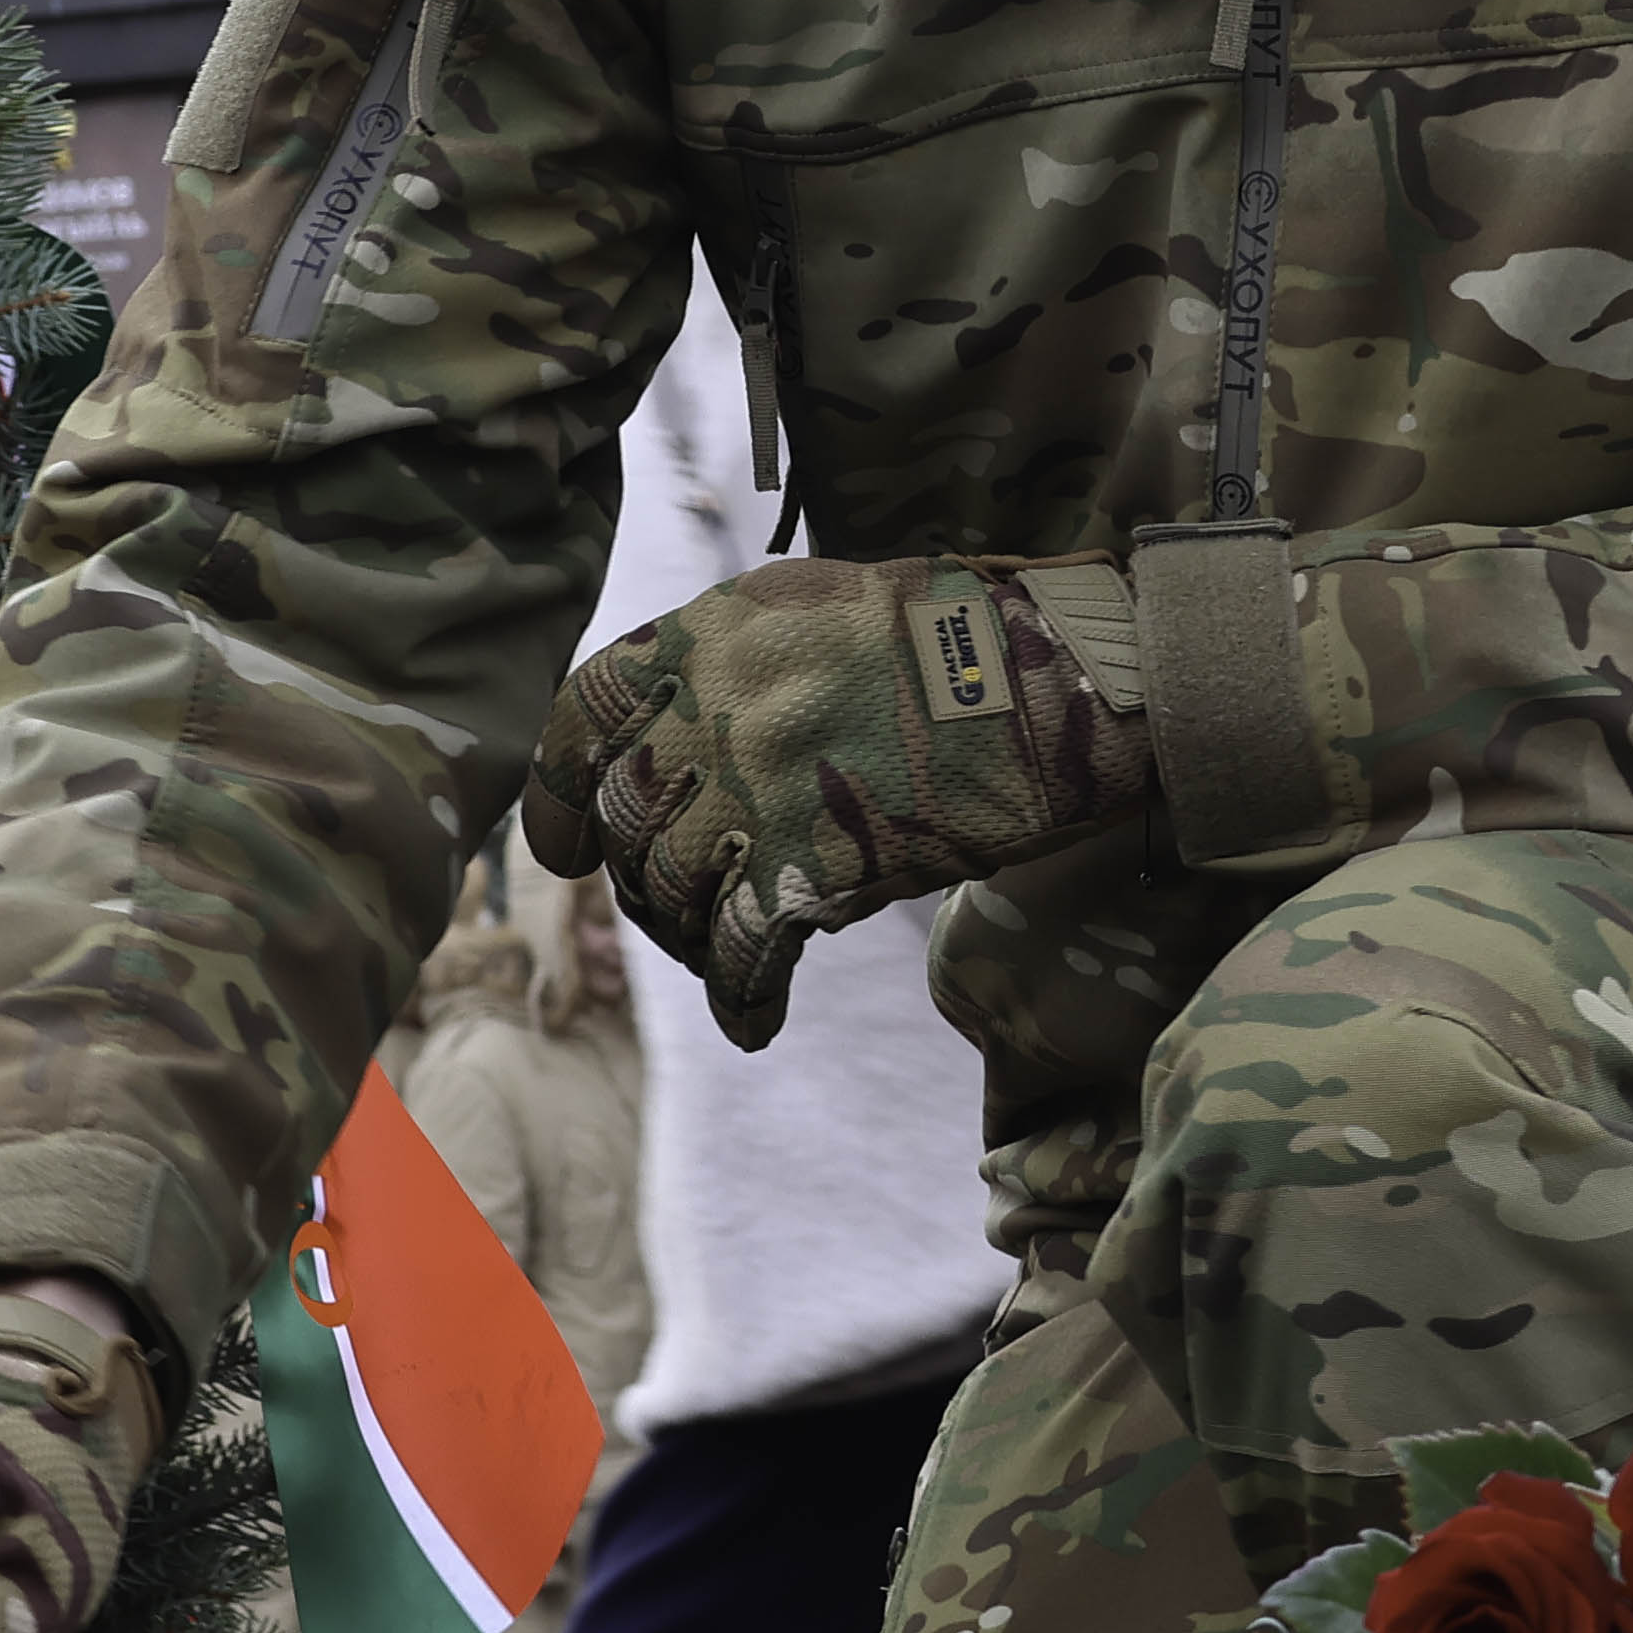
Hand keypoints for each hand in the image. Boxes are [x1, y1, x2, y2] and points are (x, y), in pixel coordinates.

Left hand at [523, 553, 1155, 1046]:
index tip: (564, 845)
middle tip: (680, 916)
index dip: (560, 790)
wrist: (1073, 683)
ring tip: (731, 957)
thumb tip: (676, 745)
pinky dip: (742, 998)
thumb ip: (737, 667)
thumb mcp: (823, 612)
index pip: (584, 715)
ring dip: (692, 940)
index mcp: (714, 632)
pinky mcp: (813, 862)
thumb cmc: (967, 645)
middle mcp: (717, 704)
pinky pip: (741, 953)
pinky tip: (757, 1020)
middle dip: (642, 881)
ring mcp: (759, 784)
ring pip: (670, 891)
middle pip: (624, 819)